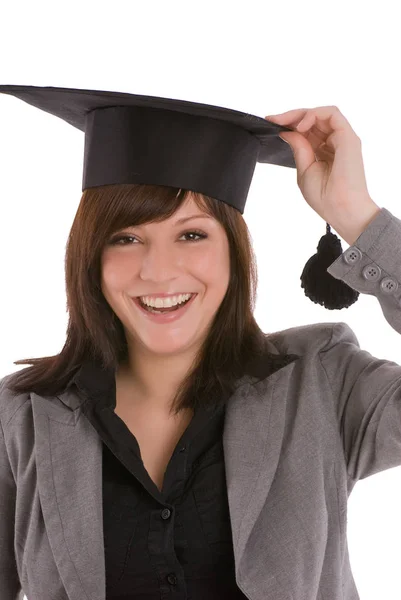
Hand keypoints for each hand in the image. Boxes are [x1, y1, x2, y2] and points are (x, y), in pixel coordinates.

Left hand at [265, 106, 379, 240]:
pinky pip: (332, 114)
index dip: (290, 124)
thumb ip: (298, 148)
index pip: (308, 130)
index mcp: (324, 151)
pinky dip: (314, 115)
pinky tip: (300, 127)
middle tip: (273, 119)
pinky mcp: (348, 136)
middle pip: (314, 119)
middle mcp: (335, 142)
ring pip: (322, 113)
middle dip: (291, 116)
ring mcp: (343, 138)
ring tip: (285, 123)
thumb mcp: (304, 169)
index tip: (271, 122)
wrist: (340, 209)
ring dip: (301, 114)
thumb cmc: (324, 197)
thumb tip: (286, 132)